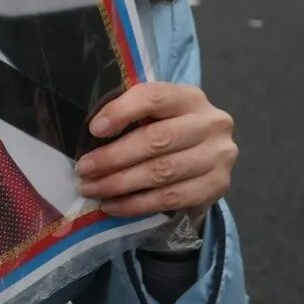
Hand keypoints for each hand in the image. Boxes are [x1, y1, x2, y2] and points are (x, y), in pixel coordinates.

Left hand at [77, 83, 236, 220]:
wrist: (204, 161)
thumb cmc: (168, 132)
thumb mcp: (153, 115)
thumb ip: (129, 116)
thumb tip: (92, 133)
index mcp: (189, 97)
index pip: (154, 97)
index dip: (122, 111)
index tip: (94, 130)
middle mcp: (211, 123)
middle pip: (157, 140)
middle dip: (114, 157)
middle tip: (84, 169)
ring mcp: (219, 156)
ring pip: (163, 172)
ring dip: (120, 184)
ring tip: (92, 189)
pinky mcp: (218, 185)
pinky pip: (171, 198)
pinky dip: (136, 204)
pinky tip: (113, 206)